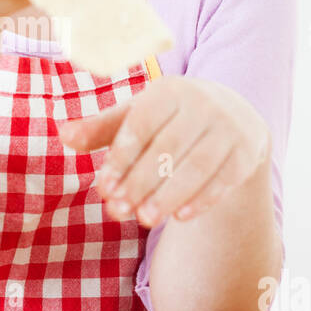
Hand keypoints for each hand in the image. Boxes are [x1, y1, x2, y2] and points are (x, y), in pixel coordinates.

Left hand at [57, 76, 270, 225]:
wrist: (232, 116)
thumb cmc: (170, 119)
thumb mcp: (137, 117)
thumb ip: (100, 129)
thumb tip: (63, 135)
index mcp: (170, 90)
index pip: (142, 124)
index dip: (121, 157)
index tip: (103, 188)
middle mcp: (203, 103)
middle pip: (168, 148)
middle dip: (140, 183)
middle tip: (117, 211)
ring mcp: (229, 128)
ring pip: (196, 167)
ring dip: (168, 195)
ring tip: (143, 220)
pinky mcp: (247, 153)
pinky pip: (224, 180)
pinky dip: (202, 200)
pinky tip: (179, 218)